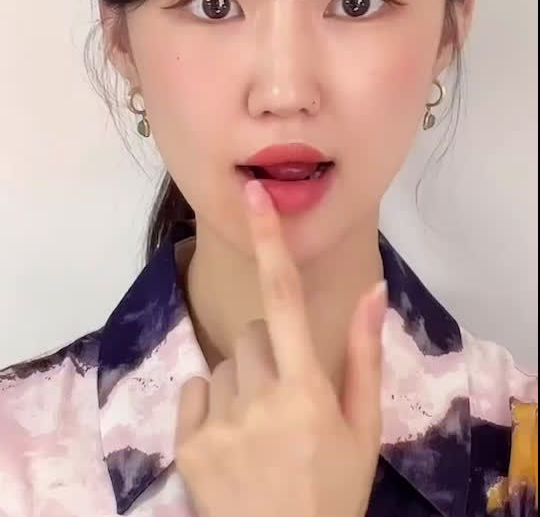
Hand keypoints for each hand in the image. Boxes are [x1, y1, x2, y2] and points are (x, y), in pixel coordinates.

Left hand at [175, 180, 386, 516]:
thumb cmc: (335, 487)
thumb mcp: (364, 427)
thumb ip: (366, 355)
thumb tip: (374, 290)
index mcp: (306, 389)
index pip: (284, 298)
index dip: (270, 241)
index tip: (253, 195)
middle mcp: (258, 397)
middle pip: (253, 332)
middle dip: (270, 353)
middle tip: (287, 398)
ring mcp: (217, 421)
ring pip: (226, 363)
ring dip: (243, 382)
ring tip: (261, 427)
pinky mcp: (185, 444)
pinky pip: (195, 391)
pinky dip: (212, 406)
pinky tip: (231, 441)